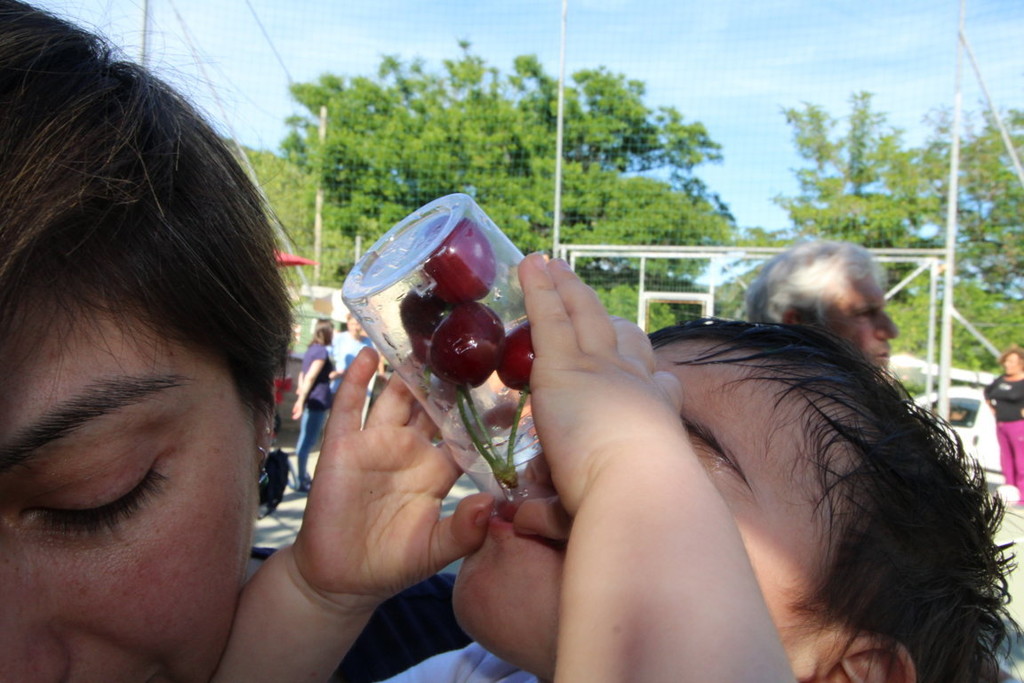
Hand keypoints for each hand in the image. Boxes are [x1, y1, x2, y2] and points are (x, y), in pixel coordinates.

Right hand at [290, 347, 491, 609]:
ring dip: (405, 370)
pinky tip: (369, 356)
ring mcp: (376, 444)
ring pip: (394, 397)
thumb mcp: (435, 550)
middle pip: (431, 403)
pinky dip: (356, 380)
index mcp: (438, 469)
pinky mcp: (344, 447)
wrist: (341, 578)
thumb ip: (464, 532)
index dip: (482, 411)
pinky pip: (349, 407)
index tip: (505, 383)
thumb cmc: (393, 562)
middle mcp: (411, 448)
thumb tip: (489, 506)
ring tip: (421, 339)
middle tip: (464, 343)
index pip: (465, 431)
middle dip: (444, 376)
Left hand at [518, 254, 683, 514]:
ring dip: (569, 289)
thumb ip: (548, 509)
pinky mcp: (567, 364)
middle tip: (586, 297)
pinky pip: (551, 315)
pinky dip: (540, 288)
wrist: (640, 490)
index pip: (652, 382)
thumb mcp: (587, 507)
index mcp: (651, 417)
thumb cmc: (626, 509)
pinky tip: (529, 265)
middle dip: (604, 316)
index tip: (637, 364)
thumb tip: (519, 520)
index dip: (641, 368)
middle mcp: (633, 383)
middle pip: (623, 337)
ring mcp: (602, 368)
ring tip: (554, 267)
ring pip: (586, 316)